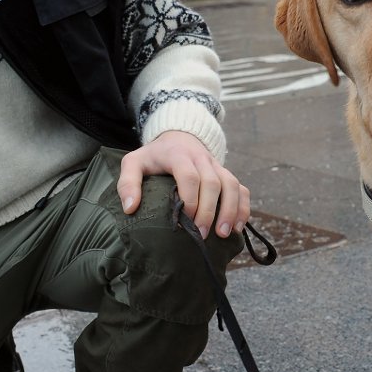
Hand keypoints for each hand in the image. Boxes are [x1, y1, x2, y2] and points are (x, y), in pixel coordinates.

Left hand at [118, 130, 250, 237]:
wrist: (179, 137)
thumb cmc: (154, 156)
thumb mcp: (134, 163)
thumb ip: (127, 182)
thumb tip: (131, 209)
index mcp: (179, 155)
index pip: (189, 176)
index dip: (190, 200)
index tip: (183, 222)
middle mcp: (202, 159)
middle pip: (213, 183)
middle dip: (209, 211)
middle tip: (200, 235)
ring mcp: (218, 166)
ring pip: (232, 185)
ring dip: (230, 210)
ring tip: (223, 234)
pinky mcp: (227, 174)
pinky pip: (242, 189)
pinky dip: (243, 208)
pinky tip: (237, 228)